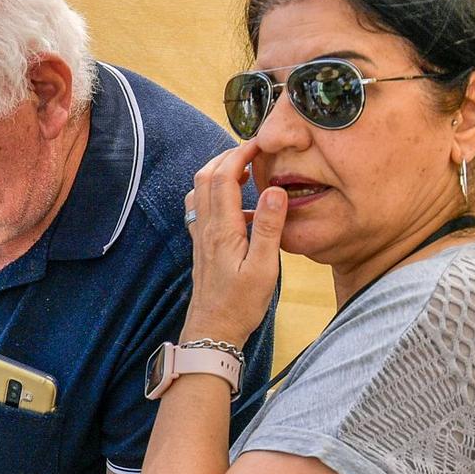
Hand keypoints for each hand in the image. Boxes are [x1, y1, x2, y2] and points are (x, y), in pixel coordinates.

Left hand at [181, 141, 285, 345]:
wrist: (213, 330)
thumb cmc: (240, 304)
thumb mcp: (263, 267)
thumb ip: (268, 227)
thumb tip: (274, 190)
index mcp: (222, 228)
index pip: (224, 176)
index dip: (240, 153)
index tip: (260, 143)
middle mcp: (206, 227)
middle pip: (205, 176)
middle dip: (227, 156)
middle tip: (252, 150)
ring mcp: (200, 236)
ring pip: (200, 191)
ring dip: (218, 173)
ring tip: (245, 171)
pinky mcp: (202, 245)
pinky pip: (202, 209)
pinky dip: (216, 194)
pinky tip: (240, 207)